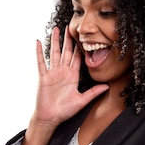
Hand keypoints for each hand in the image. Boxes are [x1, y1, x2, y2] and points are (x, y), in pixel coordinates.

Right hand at [16, 27, 108, 144]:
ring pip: (54, 53)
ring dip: (55, 41)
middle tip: (70, 27)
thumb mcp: (82, 101)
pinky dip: (39, 52)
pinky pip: (41, 62)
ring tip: (56, 29)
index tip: (83, 36)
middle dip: (68, 39)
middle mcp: (63, 72)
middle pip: (66, 52)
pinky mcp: (43, 76)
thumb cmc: (65, 111)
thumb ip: (93, 93)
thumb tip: (107, 87)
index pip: (77, 58)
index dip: (80, 47)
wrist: (50, 117)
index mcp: (73, 76)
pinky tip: (38, 42)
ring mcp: (53, 73)